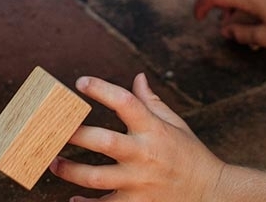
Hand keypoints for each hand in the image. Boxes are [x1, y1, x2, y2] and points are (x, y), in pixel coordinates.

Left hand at [49, 74, 223, 201]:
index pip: (125, 102)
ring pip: (96, 177)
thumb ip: (151, 101)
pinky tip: (72, 198)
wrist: (212, 194)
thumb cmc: (189, 154)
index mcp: (153, 128)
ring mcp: (140, 183)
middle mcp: (144, 154)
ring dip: (70, 170)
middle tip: (52, 128)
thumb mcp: (174, 123)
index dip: (101, 89)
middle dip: (75, 134)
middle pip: (104, 141)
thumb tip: (137, 76)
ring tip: (52, 161)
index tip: (79, 82)